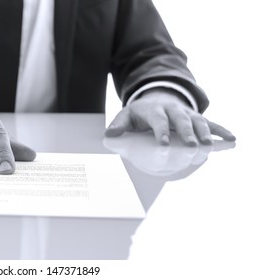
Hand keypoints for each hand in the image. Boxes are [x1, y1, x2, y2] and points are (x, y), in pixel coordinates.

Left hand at [105, 88, 235, 145]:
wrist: (155, 98)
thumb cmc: (139, 113)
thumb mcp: (126, 116)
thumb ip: (118, 125)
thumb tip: (109, 135)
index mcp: (153, 110)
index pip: (158, 121)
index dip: (160, 132)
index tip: (163, 145)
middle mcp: (172, 109)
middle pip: (181, 120)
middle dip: (187, 133)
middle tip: (192, 146)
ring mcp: (186, 113)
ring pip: (198, 121)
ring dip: (205, 132)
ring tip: (209, 146)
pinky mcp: (196, 117)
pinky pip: (210, 123)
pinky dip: (221, 130)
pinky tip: (231, 139)